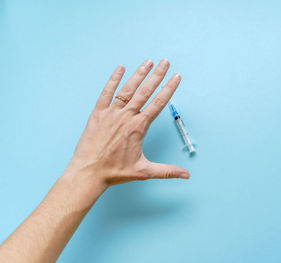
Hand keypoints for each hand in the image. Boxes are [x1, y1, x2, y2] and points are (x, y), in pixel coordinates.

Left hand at [65, 59, 189, 186]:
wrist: (89, 172)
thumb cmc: (115, 171)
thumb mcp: (144, 171)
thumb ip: (167, 171)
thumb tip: (186, 175)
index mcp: (138, 127)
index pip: (158, 103)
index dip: (168, 89)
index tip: (176, 77)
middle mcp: (126, 117)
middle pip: (145, 91)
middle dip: (157, 75)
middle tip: (165, 62)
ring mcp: (111, 113)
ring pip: (128, 89)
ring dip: (138, 74)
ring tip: (148, 62)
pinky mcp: (98, 114)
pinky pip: (106, 93)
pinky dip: (113, 80)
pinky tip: (120, 69)